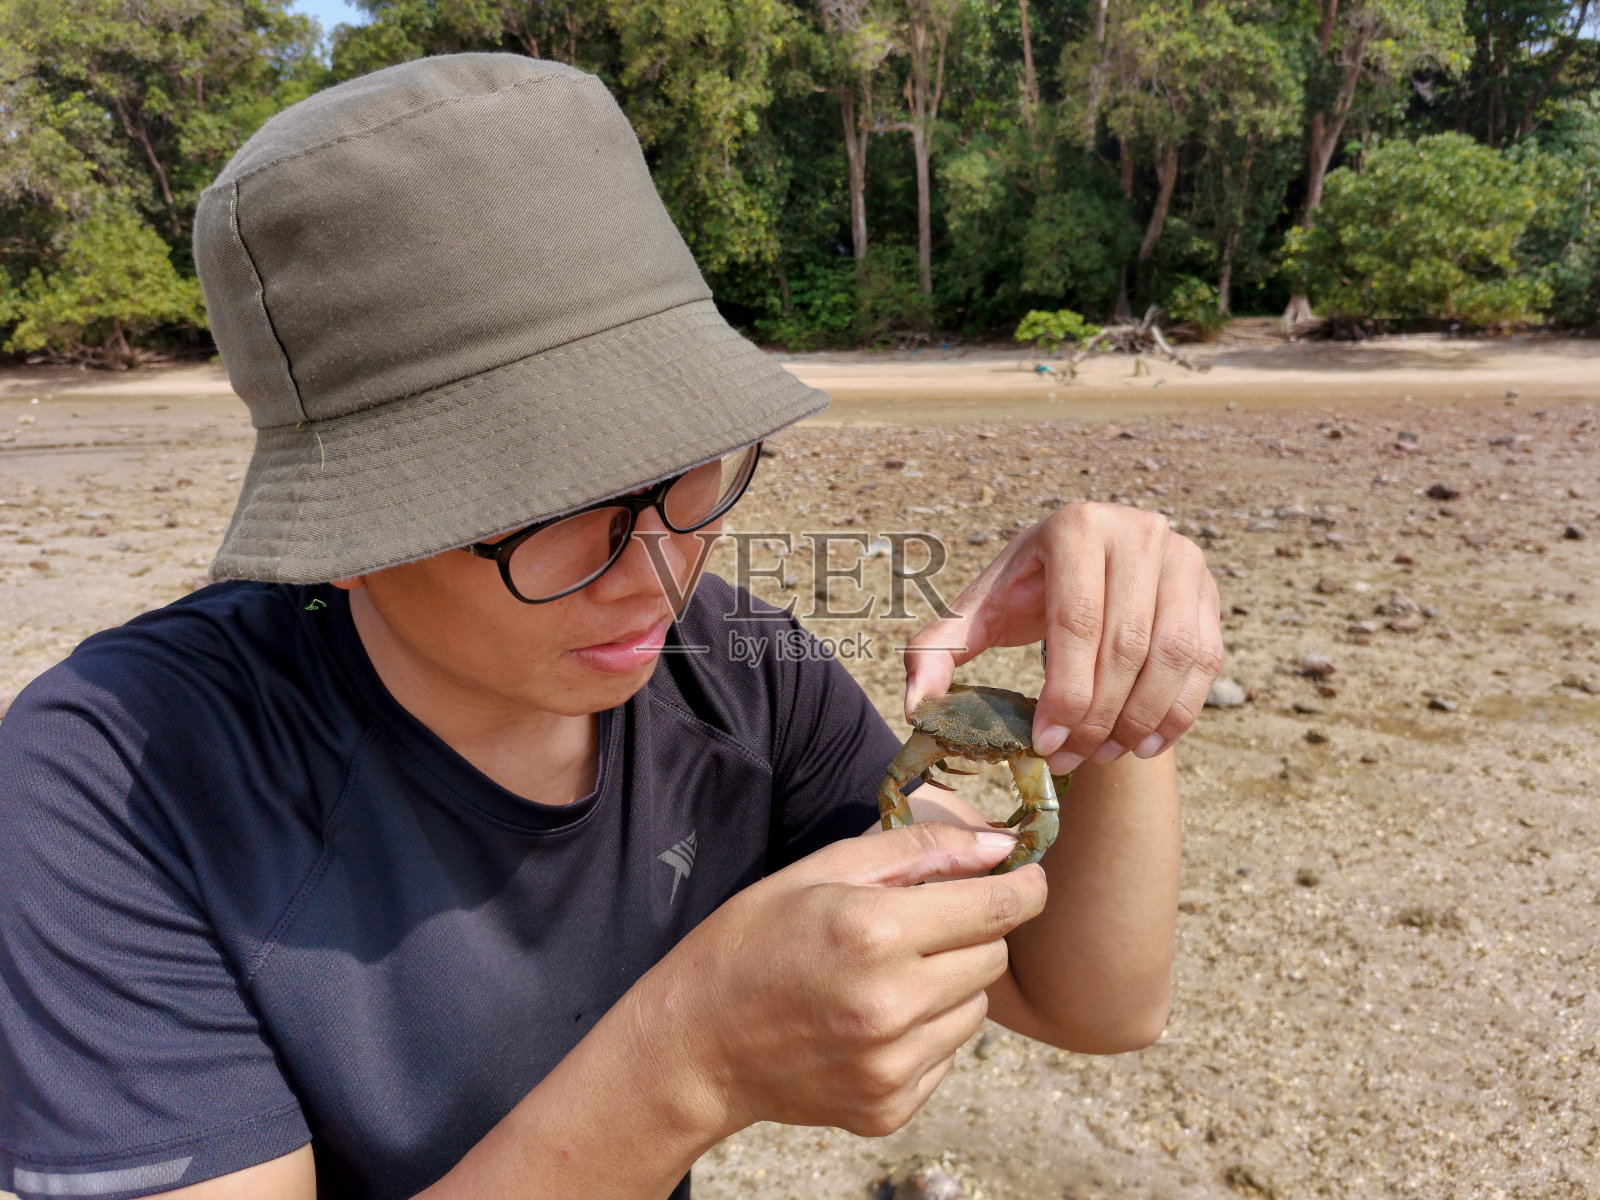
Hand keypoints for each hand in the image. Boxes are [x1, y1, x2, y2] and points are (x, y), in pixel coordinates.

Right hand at [651, 823, 1045, 1138]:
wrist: (694, 1044)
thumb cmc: (750, 941)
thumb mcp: (819, 870)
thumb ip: (916, 850)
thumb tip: (1000, 846)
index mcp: (873, 932)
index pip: (996, 907)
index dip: (1025, 886)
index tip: (1026, 876)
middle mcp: (891, 1004)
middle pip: (995, 957)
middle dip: (976, 930)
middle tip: (929, 921)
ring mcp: (891, 1065)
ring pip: (977, 1010)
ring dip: (954, 983)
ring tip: (893, 972)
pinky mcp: (889, 1107)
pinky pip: (947, 1057)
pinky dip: (928, 1032)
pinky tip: (876, 1017)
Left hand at [904, 503, 1221, 774]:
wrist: (1088, 566)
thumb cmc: (1026, 592)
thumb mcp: (979, 612)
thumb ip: (937, 650)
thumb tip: (915, 704)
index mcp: (1075, 527)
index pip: (1076, 622)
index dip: (1064, 692)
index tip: (1044, 744)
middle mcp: (1137, 532)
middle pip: (1125, 644)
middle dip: (1097, 717)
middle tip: (1069, 760)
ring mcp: (1182, 558)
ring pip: (1172, 655)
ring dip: (1139, 719)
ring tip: (1102, 756)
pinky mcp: (1208, 590)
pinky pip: (1204, 660)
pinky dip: (1178, 712)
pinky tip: (1144, 745)